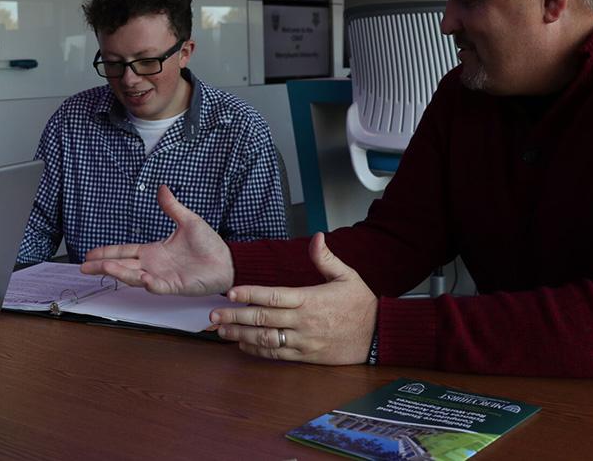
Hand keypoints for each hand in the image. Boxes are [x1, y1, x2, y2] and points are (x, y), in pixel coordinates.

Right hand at [81, 185, 233, 294]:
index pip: (125, 251)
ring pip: (135, 276)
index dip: (107, 252)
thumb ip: (172, 207)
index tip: (90, 255)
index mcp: (154, 251)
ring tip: (106, 268)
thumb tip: (162, 188)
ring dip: (121, 273)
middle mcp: (154, 265)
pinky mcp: (175, 286)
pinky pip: (160, 286)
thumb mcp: (188, 221)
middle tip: (85, 267)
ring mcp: (163, 277)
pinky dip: (151, 284)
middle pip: (123, 266)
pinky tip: (143, 278)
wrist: (229, 260)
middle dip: (103, 266)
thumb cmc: (210, 244)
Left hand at [210, 233, 377, 363]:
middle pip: (263, 319)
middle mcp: (304, 321)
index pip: (274, 296)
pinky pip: (277, 355)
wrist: (379, 335)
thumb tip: (317, 237)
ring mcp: (304, 340)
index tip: (231, 293)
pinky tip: (242, 345)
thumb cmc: (361, 304)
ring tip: (221, 330)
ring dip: (240, 335)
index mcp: (310, 299)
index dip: (250, 294)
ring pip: (266, 339)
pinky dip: (257, 351)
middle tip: (213, 314)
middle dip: (235, 317)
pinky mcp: (306, 355)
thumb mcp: (347, 276)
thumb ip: (326, 258)